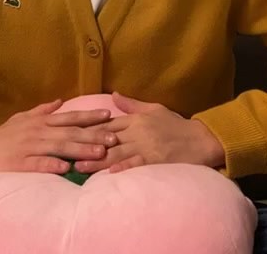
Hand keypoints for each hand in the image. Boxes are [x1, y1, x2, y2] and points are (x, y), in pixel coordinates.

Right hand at [0, 100, 116, 174]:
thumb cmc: (3, 136)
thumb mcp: (22, 118)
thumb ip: (42, 110)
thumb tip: (60, 101)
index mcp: (41, 122)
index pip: (70, 117)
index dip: (90, 116)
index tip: (108, 116)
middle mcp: (38, 132)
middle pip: (70, 132)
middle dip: (93, 135)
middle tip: (113, 138)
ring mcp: (29, 148)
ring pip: (59, 147)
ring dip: (80, 149)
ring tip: (98, 152)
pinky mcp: (19, 164)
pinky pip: (38, 165)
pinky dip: (52, 165)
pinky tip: (66, 169)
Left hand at [75, 92, 224, 173]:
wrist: (200, 139)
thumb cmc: (176, 125)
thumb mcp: (153, 109)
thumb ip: (131, 104)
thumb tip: (112, 94)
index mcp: (136, 119)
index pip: (107, 124)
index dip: (87, 129)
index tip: (69, 133)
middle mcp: (138, 132)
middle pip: (107, 139)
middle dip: (86, 146)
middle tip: (66, 152)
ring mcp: (146, 147)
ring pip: (117, 153)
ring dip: (97, 161)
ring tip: (78, 166)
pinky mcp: (156, 161)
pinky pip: (137, 164)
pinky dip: (123, 168)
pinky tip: (109, 173)